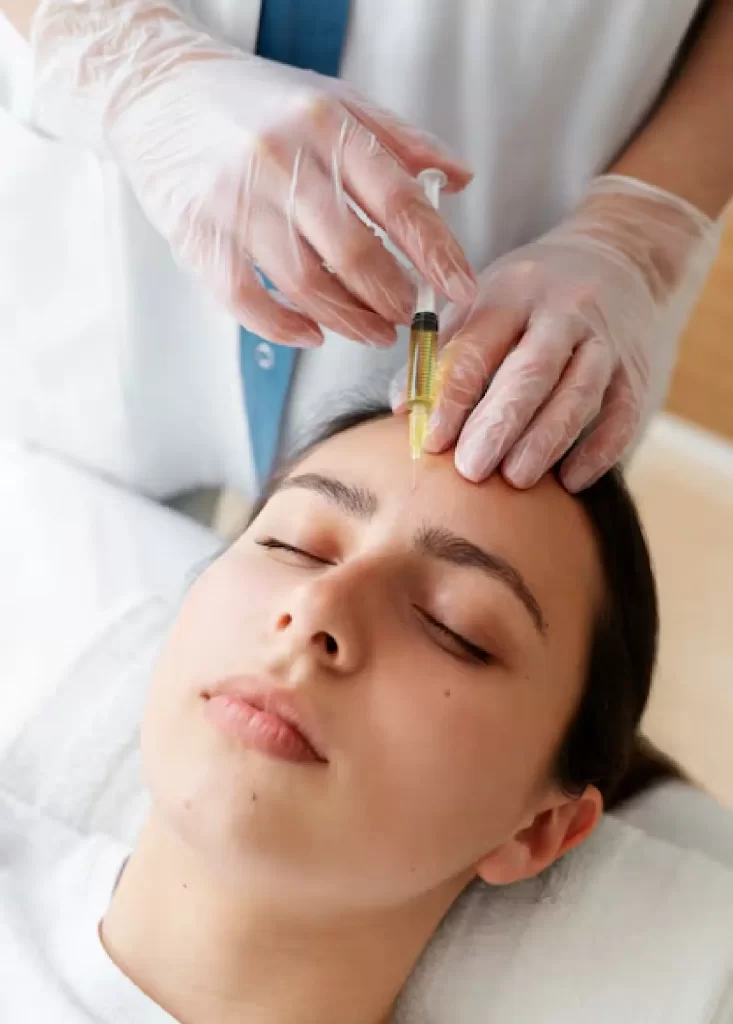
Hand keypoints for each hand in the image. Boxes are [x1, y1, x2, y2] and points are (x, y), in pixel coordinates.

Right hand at [32, 0, 475, 346]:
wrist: (157, 90)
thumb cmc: (252, 101)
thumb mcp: (334, 101)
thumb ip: (399, 142)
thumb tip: (459, 180)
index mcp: (324, 124)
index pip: (397, 199)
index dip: (436, 253)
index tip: (460, 288)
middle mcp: (280, 160)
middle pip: (354, 252)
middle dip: (393, 296)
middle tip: (409, 314)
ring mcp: (233, 200)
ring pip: (304, 282)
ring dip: (348, 319)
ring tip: (373, 330)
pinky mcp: (196, 233)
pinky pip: (245, 298)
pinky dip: (283, 326)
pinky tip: (311, 333)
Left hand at [394, 176, 717, 489]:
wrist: (618, 255)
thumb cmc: (529, 295)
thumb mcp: (482, 302)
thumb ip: (442, 352)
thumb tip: (403, 407)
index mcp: (511, 293)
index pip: (477, 347)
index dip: (452, 397)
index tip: (431, 441)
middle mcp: (562, 311)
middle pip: (531, 371)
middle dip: (499, 423)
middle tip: (471, 470)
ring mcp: (605, 340)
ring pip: (579, 393)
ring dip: (547, 439)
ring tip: (516, 478)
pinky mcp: (636, 369)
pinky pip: (624, 412)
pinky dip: (600, 449)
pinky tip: (572, 480)